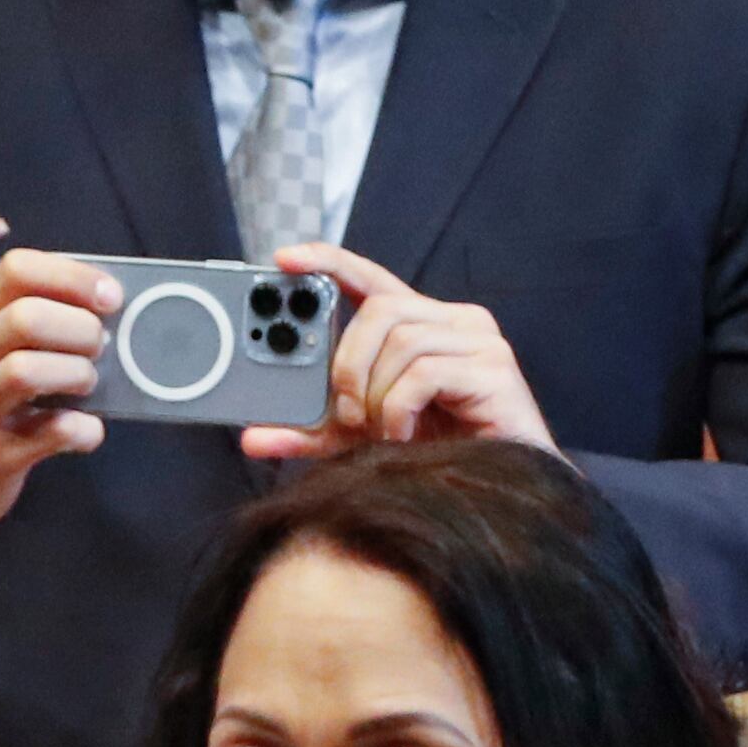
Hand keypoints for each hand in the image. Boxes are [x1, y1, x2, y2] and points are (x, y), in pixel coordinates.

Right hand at [0, 245, 126, 542]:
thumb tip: (105, 311)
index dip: (73, 276)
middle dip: (80, 328)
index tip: (107, 297)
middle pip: (26, 317)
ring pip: (26, 371)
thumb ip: (28, 320)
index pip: (17, 269)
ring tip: (86, 385)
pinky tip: (85, 432)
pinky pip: (50, 433)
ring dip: (76, 374)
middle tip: (98, 348)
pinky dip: (83, 430)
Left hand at [240, 245, 557, 463]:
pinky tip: (403, 435)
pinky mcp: (494, 369)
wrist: (497, 488)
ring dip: (376, 395)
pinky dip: (399, 409)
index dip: (330, 262)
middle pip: (381, 309)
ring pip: (400, 342)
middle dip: (349, 363)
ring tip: (380, 432)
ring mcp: (479, 341)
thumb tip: (250, 438)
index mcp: (422, 324)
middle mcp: (454, 321)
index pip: (372, 279)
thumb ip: (310, 431)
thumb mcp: (357, 438)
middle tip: (345, 412)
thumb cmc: (434, 455)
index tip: (286, 258)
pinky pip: (424, 372)